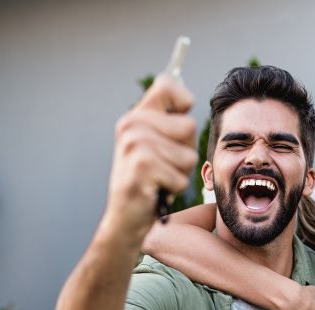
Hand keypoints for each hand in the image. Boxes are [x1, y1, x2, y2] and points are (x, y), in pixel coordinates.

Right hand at [103, 74, 197, 241]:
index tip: (177, 127)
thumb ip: (168, 122)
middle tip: (162, 166)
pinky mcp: (142, 166)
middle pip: (189, 126)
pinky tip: (155, 190)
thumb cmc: (148, 183)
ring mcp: (134, 144)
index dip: (184, 101)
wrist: (124, 219)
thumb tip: (186, 95)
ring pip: (188, 155)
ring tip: (158, 179)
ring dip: (180, 173)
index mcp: (135, 116)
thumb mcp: (154, 146)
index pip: (169, 85)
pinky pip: (181, 176)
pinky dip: (174, 188)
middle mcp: (131, 125)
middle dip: (185, 151)